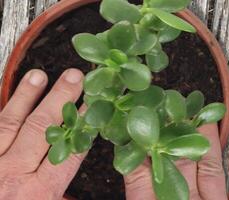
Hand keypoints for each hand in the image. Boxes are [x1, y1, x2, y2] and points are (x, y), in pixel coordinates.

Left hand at [0, 69, 84, 199]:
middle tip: (75, 78)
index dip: (81, 126)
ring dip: (25, 97)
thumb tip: (73, 159)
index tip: (91, 106)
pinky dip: (0, 110)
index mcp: (39, 193)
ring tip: (39, 76)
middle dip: (60, 100)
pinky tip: (7, 97)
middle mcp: (13, 176)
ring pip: (9, 124)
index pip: (68, 151)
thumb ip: (58, 191)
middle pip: (42, 130)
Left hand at [124, 124, 228, 199]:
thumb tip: (123, 158)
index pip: (149, 170)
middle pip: (183, 165)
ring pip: (211, 173)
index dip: (150, 144)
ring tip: (207, 123)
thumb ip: (137, 186)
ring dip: (211, 147)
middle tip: (182, 112)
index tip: (152, 120)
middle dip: (183, 138)